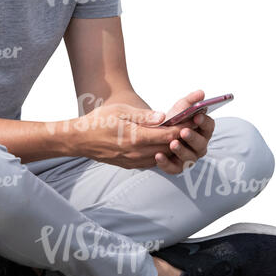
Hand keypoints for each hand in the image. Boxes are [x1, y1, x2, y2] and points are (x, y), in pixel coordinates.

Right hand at [74, 103, 193, 168]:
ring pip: (163, 156)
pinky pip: (153, 161)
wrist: (81, 140)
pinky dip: (163, 154)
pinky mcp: (131, 165)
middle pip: (169, 147)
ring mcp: (134, 161)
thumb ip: (143, 116)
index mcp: (136, 138)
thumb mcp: (120, 111)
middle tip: (195, 127)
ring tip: (184, 135)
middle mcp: (137, 153)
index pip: (168, 135)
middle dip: (183, 137)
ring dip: (174, 147)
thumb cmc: (99, 121)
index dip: (183, 128)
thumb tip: (163, 117)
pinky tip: (166, 145)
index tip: (194, 120)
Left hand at [141, 89, 215, 174]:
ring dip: (181, 151)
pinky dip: (166, 163)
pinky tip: (158, 156)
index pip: (209, 126)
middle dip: (193, 137)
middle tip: (184, 131)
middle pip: (201, 144)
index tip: (197, 116)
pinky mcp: (176, 166)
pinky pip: (173, 168)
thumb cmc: (174, 120)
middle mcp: (199, 146)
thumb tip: (201, 93)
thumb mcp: (180, 108)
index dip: (204, 121)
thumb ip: (190, 101)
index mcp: (203, 130)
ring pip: (189, 157)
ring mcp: (189, 157)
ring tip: (172, 143)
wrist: (158, 132)